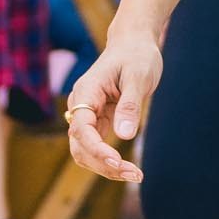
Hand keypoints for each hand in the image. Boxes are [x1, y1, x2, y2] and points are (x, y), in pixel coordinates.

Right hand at [64, 28, 162, 183]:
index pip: (81, 128)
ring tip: (134, 175)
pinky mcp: (97, 121)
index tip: (117, 162)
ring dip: (106, 168)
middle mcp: (80, 106)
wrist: (134, 44)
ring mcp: (87, 115)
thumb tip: (124, 135)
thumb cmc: (137, 55)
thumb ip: (129, 105)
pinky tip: (128, 169)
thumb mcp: (138, 76)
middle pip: (80, 146)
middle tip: (134, 174)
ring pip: (86, 151)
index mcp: (86, 92)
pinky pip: (97, 147)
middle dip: (103, 164)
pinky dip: (110, 161)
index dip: (96, 148)